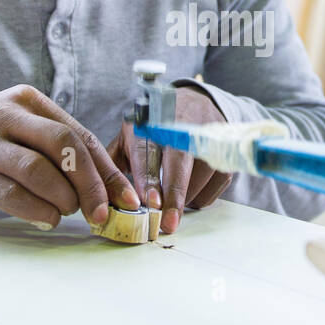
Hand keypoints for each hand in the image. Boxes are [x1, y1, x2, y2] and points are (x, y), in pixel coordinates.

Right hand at [0, 85, 138, 227]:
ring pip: (37, 169)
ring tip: (68, 213)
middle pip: (63, 144)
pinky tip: (47, 219)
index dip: (107, 169)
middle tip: (101, 212)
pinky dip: (36, 210)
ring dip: (63, 198)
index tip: (127, 198)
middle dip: (90, 183)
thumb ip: (56, 152)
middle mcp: (3, 113)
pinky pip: (9, 192)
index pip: (78, 133)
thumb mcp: (18, 134)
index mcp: (26, 100)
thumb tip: (108, 188)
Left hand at [108, 85, 232, 234]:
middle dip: (173, 194)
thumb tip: (102, 196)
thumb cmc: (155, 126)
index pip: (148, 151)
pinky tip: (189, 194)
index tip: (149, 201)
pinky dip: (201, 195)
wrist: (193, 101)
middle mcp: (179, 124)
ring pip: (200, 175)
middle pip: (179, 161)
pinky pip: (215, 182)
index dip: (149, 178)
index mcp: (148, 122)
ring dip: (186, 199)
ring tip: (171, 206)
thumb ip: (114, 163)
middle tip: (168, 223)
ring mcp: (205, 135)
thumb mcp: (129, 136)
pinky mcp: (222, 149)